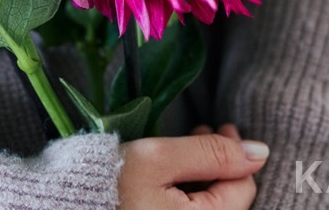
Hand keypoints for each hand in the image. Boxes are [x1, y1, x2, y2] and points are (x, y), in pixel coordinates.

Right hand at [118, 123, 267, 207]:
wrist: (67, 206)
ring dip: (205, 176)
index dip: (236, 152)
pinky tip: (176, 176)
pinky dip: (190, 194)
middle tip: (203, 132)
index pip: (242, 188)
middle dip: (220, 163)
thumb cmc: (111, 183)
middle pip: (228, 200)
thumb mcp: (160, 158)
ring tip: (188, 151)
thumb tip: (260, 151)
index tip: (222, 127)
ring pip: (211, 206)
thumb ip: (211, 152)